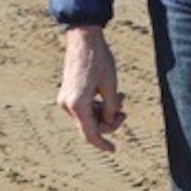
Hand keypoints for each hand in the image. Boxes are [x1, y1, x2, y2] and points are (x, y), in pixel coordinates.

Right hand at [57, 24, 125, 151]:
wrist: (83, 40)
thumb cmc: (99, 60)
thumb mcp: (111, 84)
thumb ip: (111, 106)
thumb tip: (110, 121)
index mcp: (78, 105)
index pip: (90, 133)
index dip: (102, 143)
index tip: (113, 150)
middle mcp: (68, 106)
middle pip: (91, 125)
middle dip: (109, 120)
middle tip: (124, 111)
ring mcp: (65, 100)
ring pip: (88, 116)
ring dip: (105, 111)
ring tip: (121, 96)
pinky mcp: (67, 94)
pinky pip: (84, 108)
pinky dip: (98, 105)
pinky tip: (111, 95)